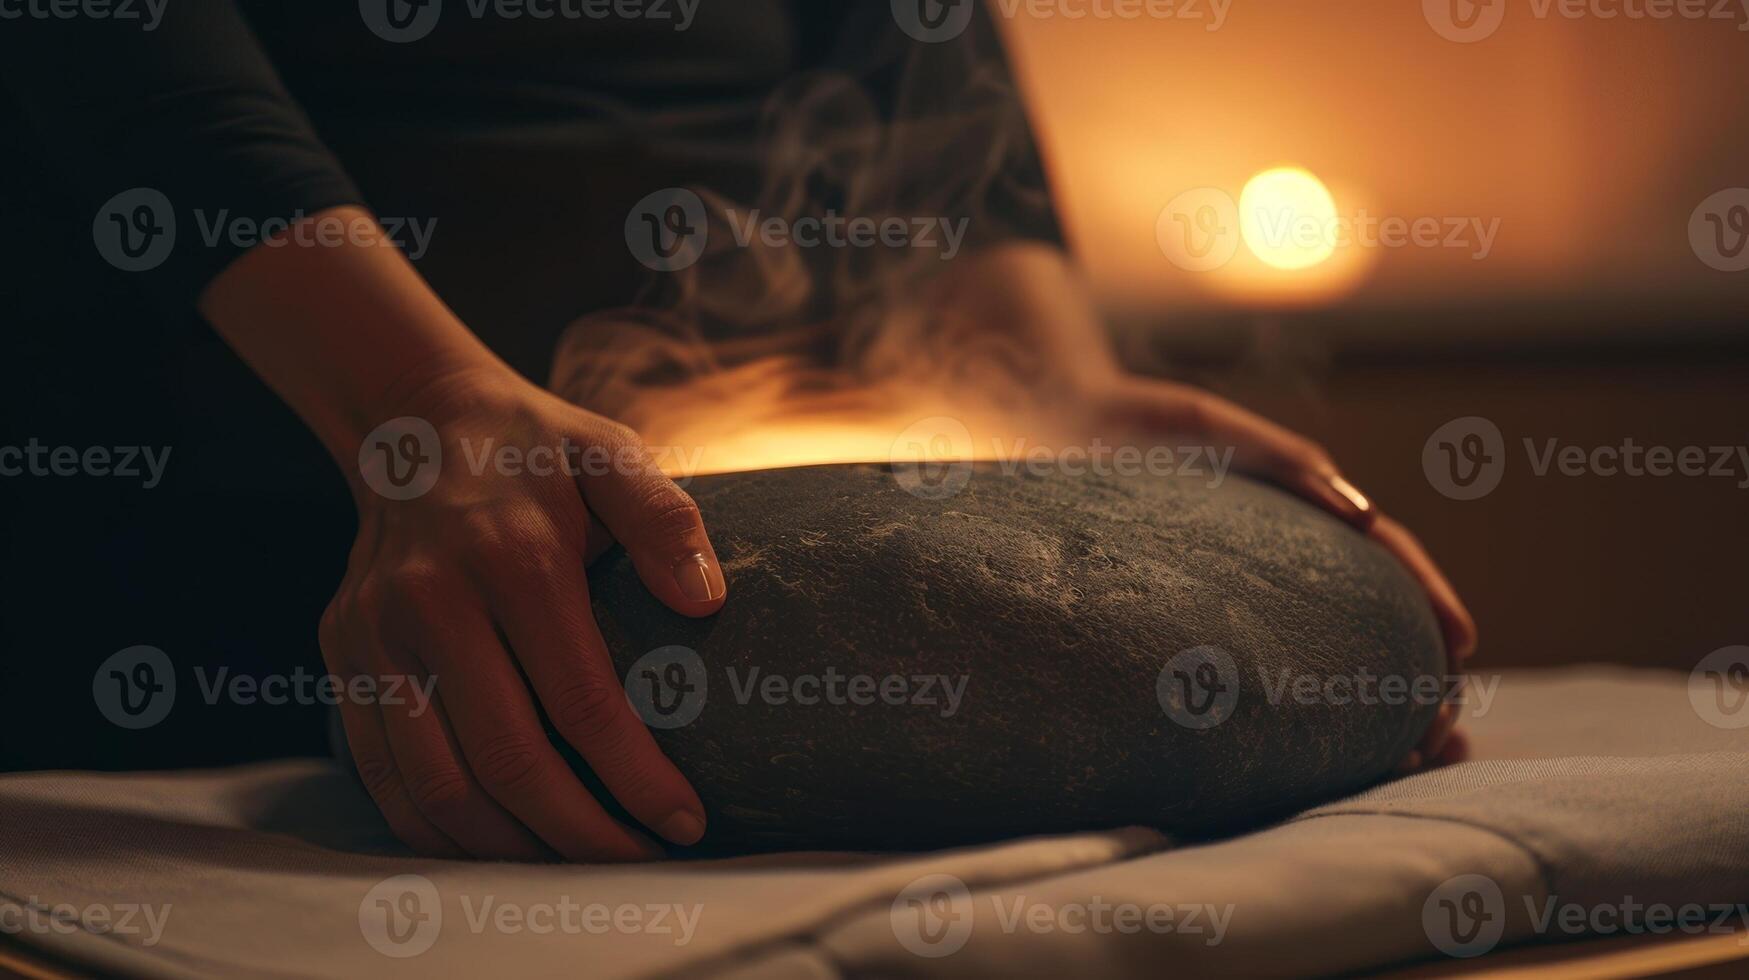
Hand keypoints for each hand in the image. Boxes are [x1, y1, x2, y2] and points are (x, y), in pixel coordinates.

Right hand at [322, 365, 725, 859]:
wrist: (417, 424)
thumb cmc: (537, 451)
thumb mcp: (612, 453)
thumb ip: (664, 517)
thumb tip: (707, 601)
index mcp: (510, 556)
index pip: (582, 702)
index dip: (636, 777)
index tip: (684, 820)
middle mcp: (430, 600)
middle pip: (507, 759)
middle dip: (581, 832)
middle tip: (638, 862)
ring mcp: (374, 632)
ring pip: (436, 783)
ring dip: (509, 847)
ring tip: (575, 864)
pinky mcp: (343, 653)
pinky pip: (380, 769)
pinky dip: (436, 826)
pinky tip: (497, 842)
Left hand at [1093, 377, 1477, 769]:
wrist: (1055, 426)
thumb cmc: (1133, 421)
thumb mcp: (1208, 428)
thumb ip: (1281, 458)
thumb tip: (1364, 515)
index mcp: (1300, 502)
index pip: (1385, 553)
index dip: (1429, 596)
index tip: (1464, 647)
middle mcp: (1283, 546)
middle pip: (1370, 609)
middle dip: (1413, 666)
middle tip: (1444, 729)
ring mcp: (1246, 578)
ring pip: (1324, 641)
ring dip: (1367, 696)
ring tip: (1400, 754)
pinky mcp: (1198, 603)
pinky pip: (1262, 656)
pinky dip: (1297, 702)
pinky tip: (1309, 748)